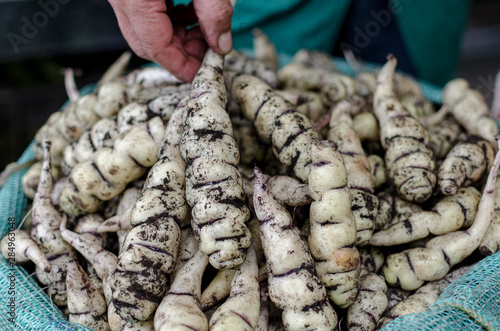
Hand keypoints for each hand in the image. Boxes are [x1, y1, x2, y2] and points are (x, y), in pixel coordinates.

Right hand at [108, 0, 233, 81]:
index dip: (183, 66)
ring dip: (176, 36)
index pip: (157, 48)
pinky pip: (145, 13)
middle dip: (181, 53)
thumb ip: (214, 13)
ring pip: (145, 30)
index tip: (204, 72)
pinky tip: (192, 11)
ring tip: (205, 28)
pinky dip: (169, 19)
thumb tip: (222, 45)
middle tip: (209, 48)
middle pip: (147, 43)